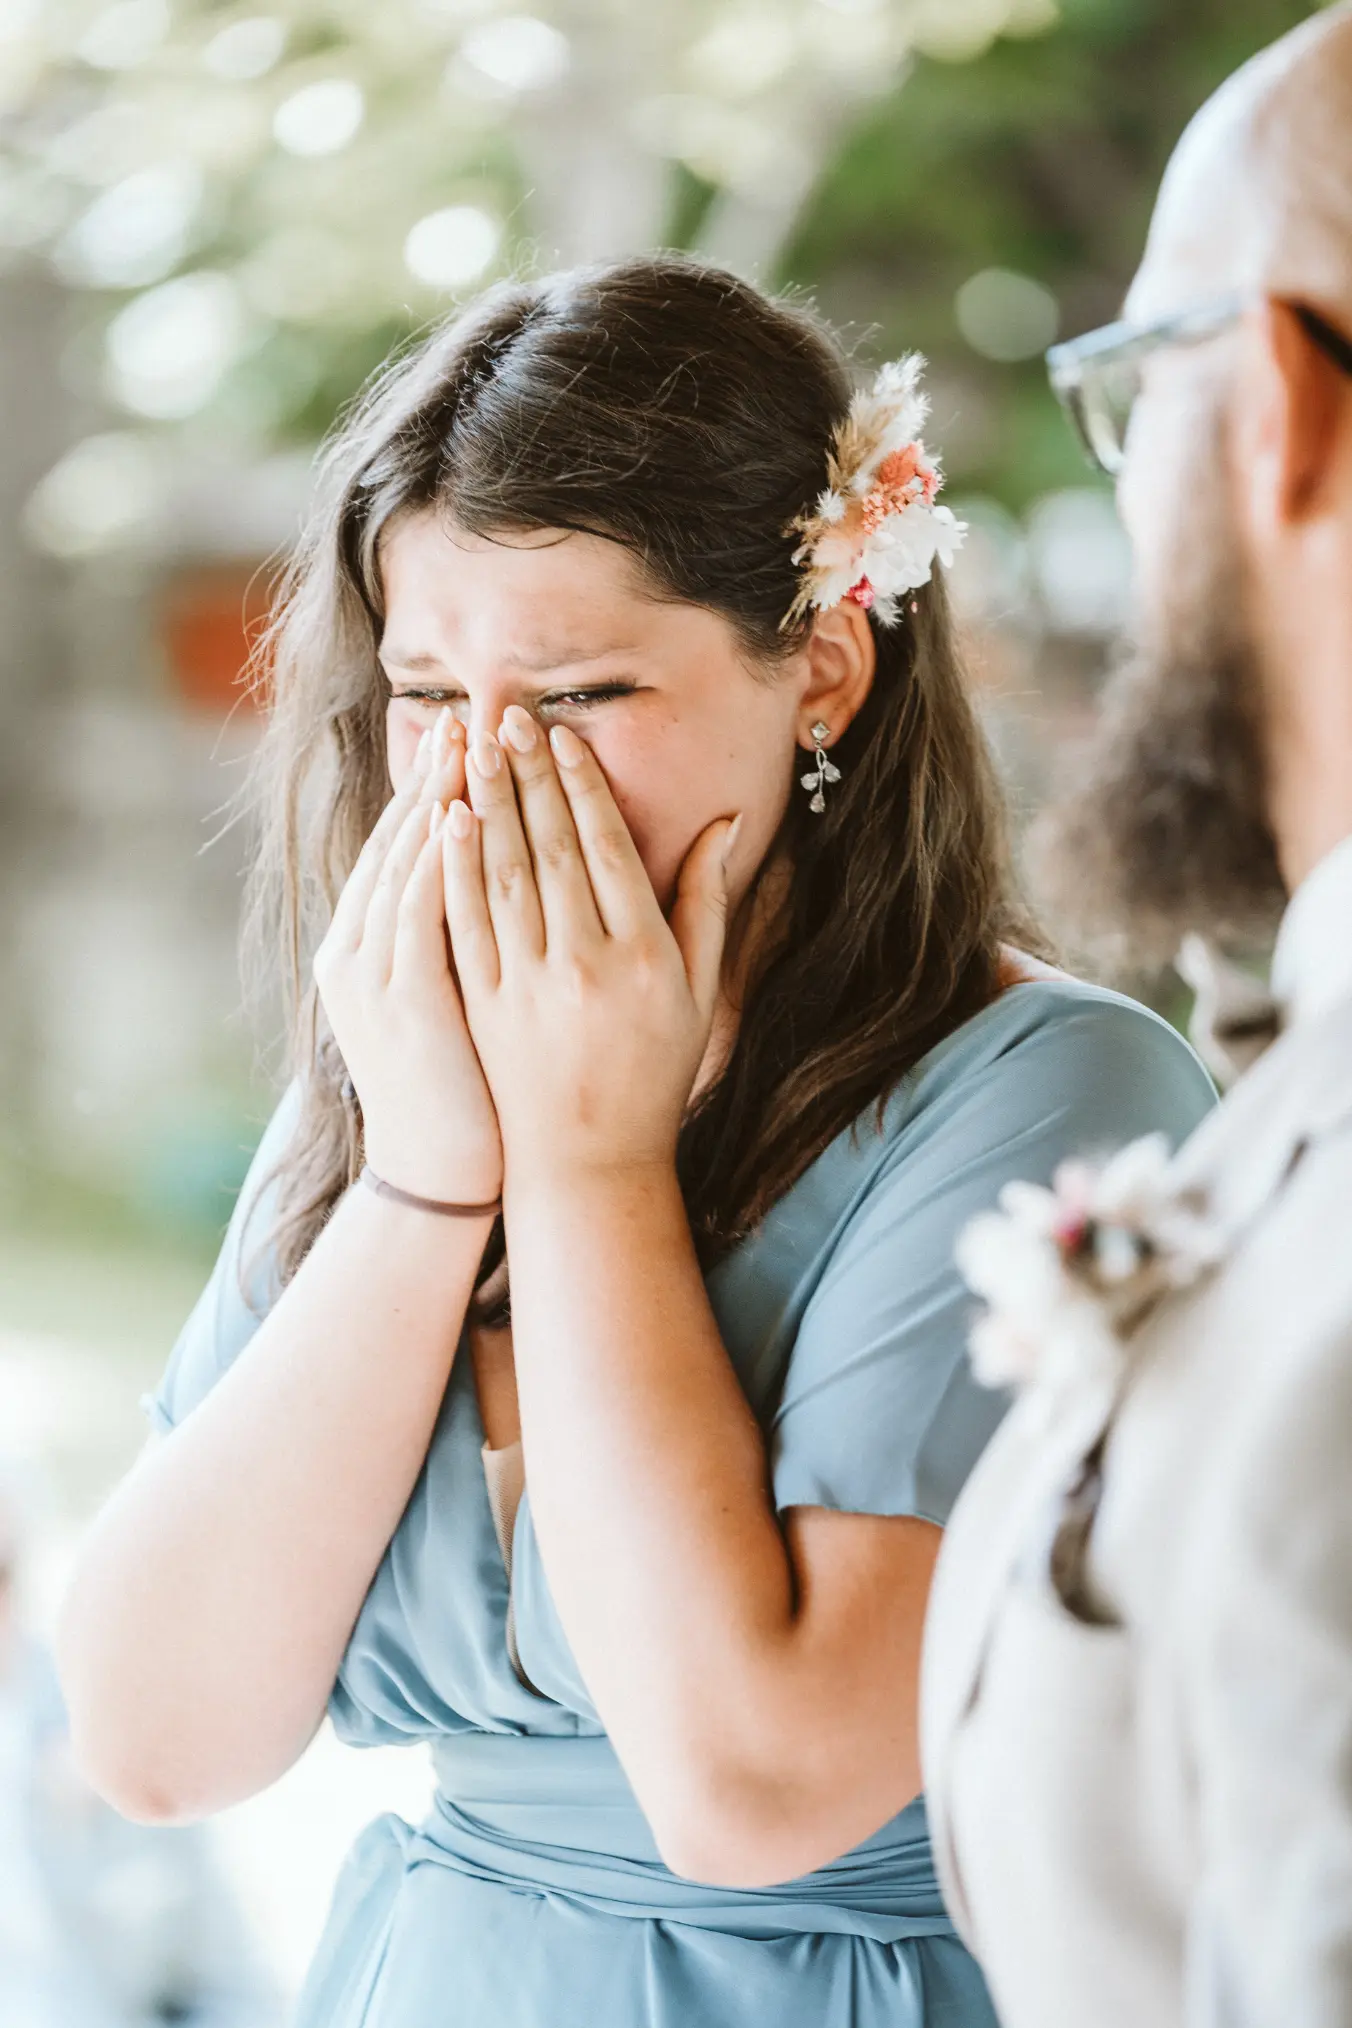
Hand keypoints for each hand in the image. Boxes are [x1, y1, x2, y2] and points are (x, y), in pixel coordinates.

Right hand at [313, 709, 502, 1202]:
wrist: (443, 1174)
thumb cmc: (466, 1089)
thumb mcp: (451, 999)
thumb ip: (458, 934)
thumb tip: (491, 875)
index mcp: (369, 950)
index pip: (402, 852)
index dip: (435, 793)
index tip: (472, 742)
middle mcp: (358, 953)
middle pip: (398, 847)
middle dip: (436, 781)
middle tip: (471, 719)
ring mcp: (372, 977)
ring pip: (405, 868)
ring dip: (437, 803)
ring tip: (469, 747)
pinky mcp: (401, 1004)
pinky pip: (414, 915)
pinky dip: (432, 863)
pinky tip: (456, 818)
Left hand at [440, 706, 737, 1182]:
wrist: (588, 1163)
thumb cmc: (653, 1074)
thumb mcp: (697, 991)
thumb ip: (706, 903)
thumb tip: (725, 821)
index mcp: (643, 956)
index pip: (606, 848)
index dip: (581, 786)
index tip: (560, 736)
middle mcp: (584, 964)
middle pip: (551, 848)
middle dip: (526, 776)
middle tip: (506, 716)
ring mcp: (526, 986)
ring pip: (502, 875)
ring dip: (485, 804)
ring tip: (471, 747)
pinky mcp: (482, 1006)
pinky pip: (465, 922)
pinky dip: (453, 866)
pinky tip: (445, 820)